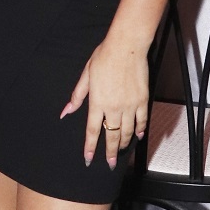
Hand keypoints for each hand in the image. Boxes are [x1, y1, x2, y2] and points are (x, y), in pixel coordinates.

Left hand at [61, 34, 148, 170]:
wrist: (126, 46)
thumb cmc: (104, 57)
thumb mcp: (86, 76)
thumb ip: (77, 96)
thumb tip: (66, 111)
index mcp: (97, 102)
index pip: (92, 130)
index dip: (90, 147)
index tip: (89, 159)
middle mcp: (114, 107)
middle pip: (111, 136)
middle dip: (109, 152)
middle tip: (109, 163)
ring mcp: (130, 105)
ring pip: (127, 131)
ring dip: (123, 143)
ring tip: (120, 151)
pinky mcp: (142, 100)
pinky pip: (142, 120)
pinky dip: (140, 130)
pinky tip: (138, 136)